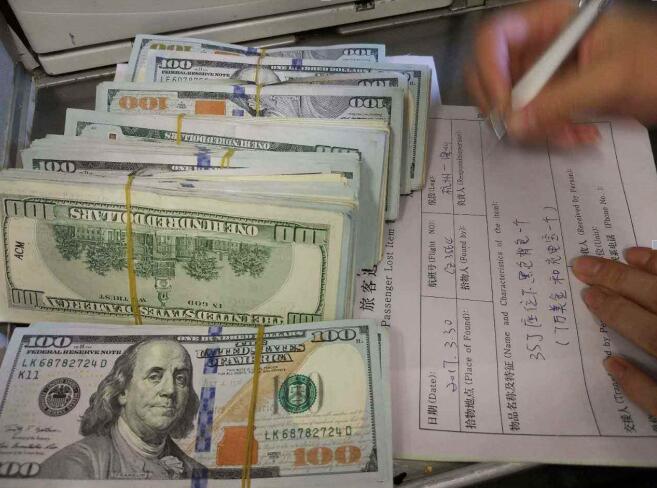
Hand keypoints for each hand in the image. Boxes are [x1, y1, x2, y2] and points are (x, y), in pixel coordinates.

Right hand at [466, 0, 656, 146]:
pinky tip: (577, 133)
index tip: (503, 103)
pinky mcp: (556, 94)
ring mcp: (549, 70)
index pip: (498, 36)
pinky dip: (548, 132)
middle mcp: (545, 42)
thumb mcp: (611, 80)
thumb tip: (514, 122)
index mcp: (556, 19)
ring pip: (512, 101)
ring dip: (532, 125)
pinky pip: (532, 117)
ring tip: (566, 133)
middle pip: (495, 70)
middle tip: (520, 125)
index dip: (491, 69)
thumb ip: (560, 101)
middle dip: (507, 104)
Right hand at [573, 248, 656, 415]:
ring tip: (623, 255)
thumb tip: (612, 364)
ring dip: (648, 267)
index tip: (586, 293)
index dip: (611, 308)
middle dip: (615, 278)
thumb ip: (646, 392)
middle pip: (651, 296)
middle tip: (583, 264)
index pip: (638, 325)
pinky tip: (647, 258)